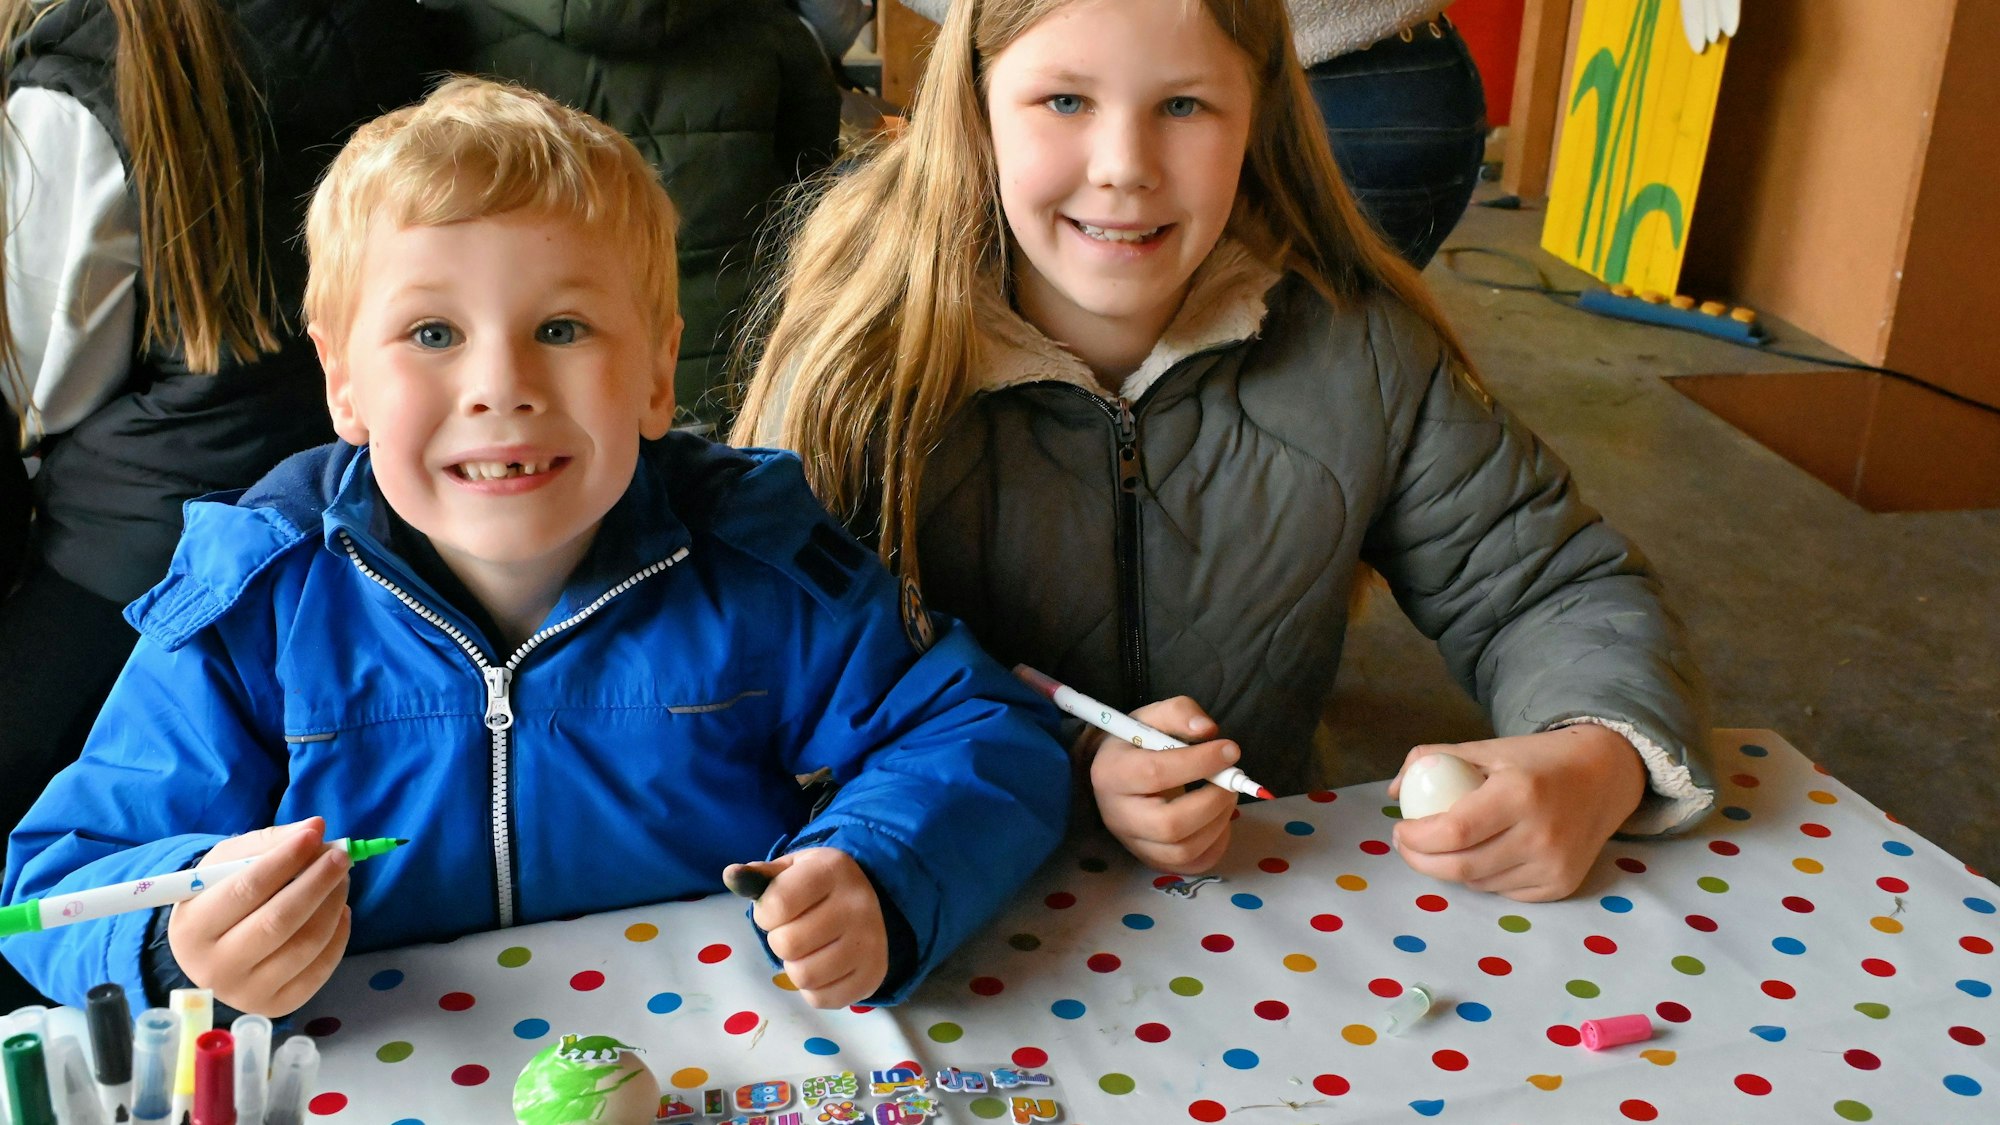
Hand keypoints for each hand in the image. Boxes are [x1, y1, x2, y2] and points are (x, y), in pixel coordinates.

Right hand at [167, 816, 352, 1015]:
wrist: (211, 949)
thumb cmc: (219, 896)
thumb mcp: (228, 862)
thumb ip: (270, 842)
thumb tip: (316, 827)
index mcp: (192, 928)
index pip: (246, 890)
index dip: (285, 859)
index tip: (315, 835)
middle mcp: (214, 968)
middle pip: (278, 922)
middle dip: (317, 883)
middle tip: (341, 856)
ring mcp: (245, 993)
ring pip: (303, 946)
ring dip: (332, 905)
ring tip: (342, 879)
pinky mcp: (275, 1006)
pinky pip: (318, 971)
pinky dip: (338, 936)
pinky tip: (340, 911)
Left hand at [731, 848, 885, 1008]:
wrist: (871, 899)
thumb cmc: (819, 886)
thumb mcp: (792, 870)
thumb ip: (760, 876)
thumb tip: (732, 876)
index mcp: (833, 870)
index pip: (778, 904)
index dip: (765, 914)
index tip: (775, 911)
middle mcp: (857, 904)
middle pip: (788, 944)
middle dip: (779, 941)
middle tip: (793, 930)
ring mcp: (870, 943)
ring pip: (804, 976)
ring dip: (794, 966)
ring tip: (807, 950)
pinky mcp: (873, 975)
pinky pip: (821, 999)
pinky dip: (812, 989)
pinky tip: (823, 967)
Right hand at [1086, 697, 1238, 873]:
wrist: (1116, 773)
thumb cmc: (1136, 742)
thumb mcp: (1152, 717)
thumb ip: (1180, 713)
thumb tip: (1208, 730)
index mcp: (1111, 773)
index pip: (1155, 773)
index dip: (1199, 762)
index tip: (1230, 750)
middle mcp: (1117, 815)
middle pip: (1169, 824)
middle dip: (1212, 801)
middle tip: (1232, 780)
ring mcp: (1134, 842)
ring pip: (1183, 849)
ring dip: (1218, 822)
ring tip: (1227, 795)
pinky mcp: (1153, 859)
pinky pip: (1192, 864)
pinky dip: (1216, 844)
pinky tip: (1219, 818)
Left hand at [1390, 725, 1646, 901]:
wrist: (1605, 776)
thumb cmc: (1538, 760)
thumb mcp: (1487, 747)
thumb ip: (1434, 759)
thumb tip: (1394, 793)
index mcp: (1518, 794)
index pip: (1454, 831)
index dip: (1417, 838)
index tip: (1399, 830)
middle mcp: (1540, 834)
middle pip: (1462, 866)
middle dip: (1422, 861)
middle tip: (1407, 846)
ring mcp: (1554, 865)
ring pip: (1479, 883)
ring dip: (1451, 869)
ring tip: (1445, 846)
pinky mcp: (1562, 885)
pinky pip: (1504, 892)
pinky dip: (1483, 878)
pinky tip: (1484, 855)